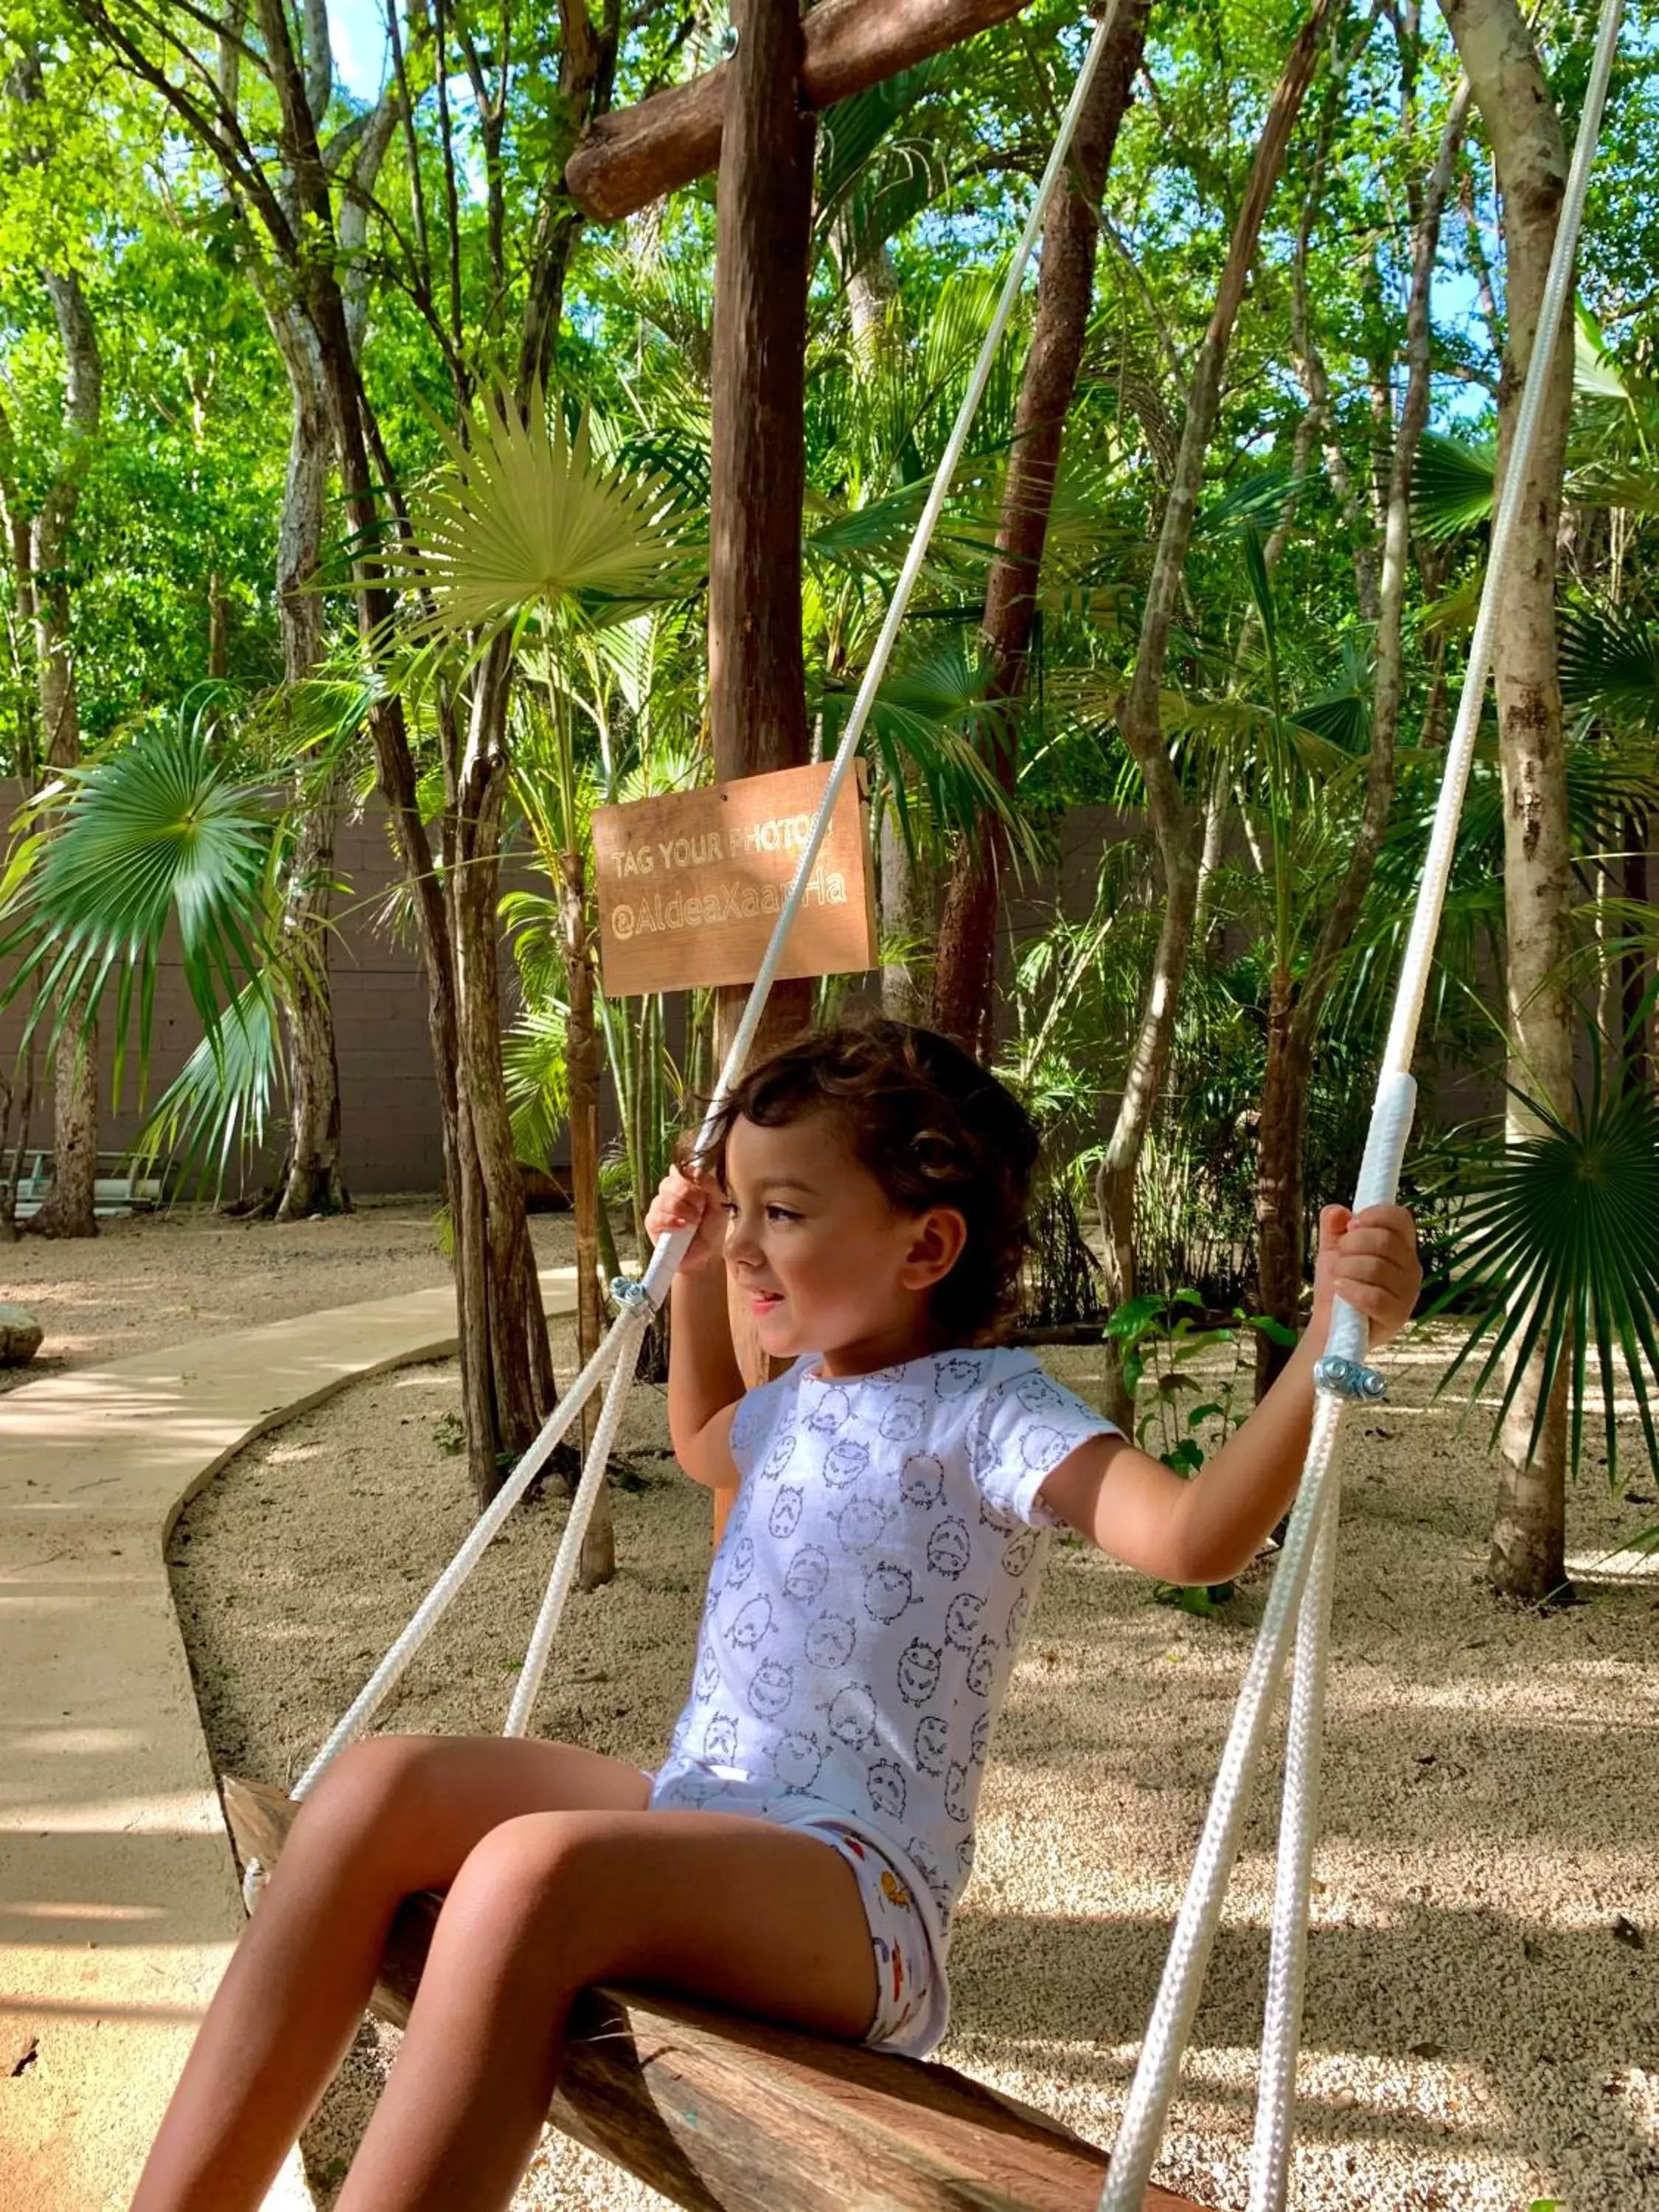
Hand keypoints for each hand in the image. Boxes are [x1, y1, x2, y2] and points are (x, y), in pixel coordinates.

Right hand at [644, 1159, 726, 1274]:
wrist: (707, 1254)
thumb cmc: (712, 1227)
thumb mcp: (719, 1203)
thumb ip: (709, 1184)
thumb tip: (694, 1170)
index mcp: (684, 1184)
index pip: (678, 1170)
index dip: (688, 1176)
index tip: (701, 1188)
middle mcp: (668, 1193)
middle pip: (670, 1182)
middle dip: (689, 1195)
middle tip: (701, 1208)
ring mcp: (658, 1207)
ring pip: (664, 1199)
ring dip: (683, 1210)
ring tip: (694, 1221)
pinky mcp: (652, 1224)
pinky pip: (656, 1217)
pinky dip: (671, 1221)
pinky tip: (681, 1226)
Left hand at [1307, 1203, 1421, 1350]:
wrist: (1330, 1324)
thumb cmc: (1339, 1284)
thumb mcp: (1332, 1250)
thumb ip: (1333, 1227)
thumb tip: (1335, 1211)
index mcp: (1402, 1246)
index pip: (1400, 1218)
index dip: (1374, 1216)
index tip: (1350, 1226)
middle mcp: (1411, 1267)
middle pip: (1385, 1240)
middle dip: (1351, 1245)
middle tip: (1339, 1257)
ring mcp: (1408, 1293)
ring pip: (1376, 1267)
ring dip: (1346, 1269)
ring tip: (1338, 1277)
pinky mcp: (1397, 1316)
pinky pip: (1373, 1296)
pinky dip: (1350, 1290)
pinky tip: (1341, 1289)